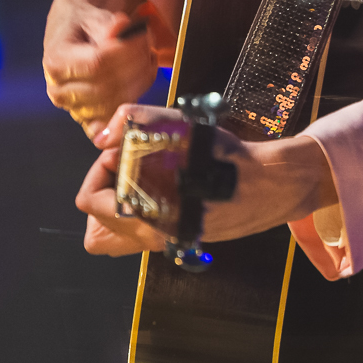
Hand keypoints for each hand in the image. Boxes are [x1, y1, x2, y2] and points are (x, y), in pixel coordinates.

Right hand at [44, 0, 164, 138]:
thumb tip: (120, 28)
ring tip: (145, 57)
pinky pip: (112, 124)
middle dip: (138, 63)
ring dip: (141, 79)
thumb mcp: (92, 14)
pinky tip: (139, 84)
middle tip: (148, 44)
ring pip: (118, 102)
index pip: (98, 64)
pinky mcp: (88, 119)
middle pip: (110, 86)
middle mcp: (59, 90)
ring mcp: (74, 108)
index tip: (142, 34)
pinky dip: (132, 107)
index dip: (128, 51)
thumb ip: (107, 24)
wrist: (75, 33)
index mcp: (56, 61)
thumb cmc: (83, 22)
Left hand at [75, 107, 337, 256]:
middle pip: (97, 229)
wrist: (272, 184)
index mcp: (145, 214)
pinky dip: (142, 214)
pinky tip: (165, 187)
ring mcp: (168, 242)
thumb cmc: (228, 156)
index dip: (100, 170)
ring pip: (117, 241)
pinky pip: (144, 237)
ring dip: (117, 210)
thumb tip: (102, 138)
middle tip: (128, 167)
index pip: (90, 201)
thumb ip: (135, 120)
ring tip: (139, 180)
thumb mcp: (183, 125)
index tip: (123, 151)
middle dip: (106, 191)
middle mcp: (152, 237)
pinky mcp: (184, 239)